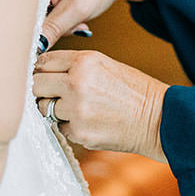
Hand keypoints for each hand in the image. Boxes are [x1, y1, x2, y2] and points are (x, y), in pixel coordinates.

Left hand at [32, 49, 166, 160]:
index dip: (41, 69)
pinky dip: (68, 126)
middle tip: (53, 93)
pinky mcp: (79, 133)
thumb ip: (74, 65)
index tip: (42, 75)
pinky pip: (58, 127)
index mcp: (84, 61)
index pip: (43, 61)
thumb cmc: (134, 90)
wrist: (159, 119)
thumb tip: (42, 70)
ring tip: (76, 108)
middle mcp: (76, 83)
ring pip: (43, 108)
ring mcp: (76, 110)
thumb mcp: (104, 65)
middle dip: (41, 89)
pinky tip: (87, 121)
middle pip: (35, 85)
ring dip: (53, 109)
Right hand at [38, 0, 147, 51]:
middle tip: (73, 26)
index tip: (40, 44)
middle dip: (51, 27)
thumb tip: (35, 47)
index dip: (30, 27)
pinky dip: (62, 22)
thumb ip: (55, 28)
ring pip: (41, 18)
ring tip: (79, 20)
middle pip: (31, 14)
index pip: (23, 6)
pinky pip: (49, 16)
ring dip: (59, 26)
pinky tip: (77, 19)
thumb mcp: (79, 8)